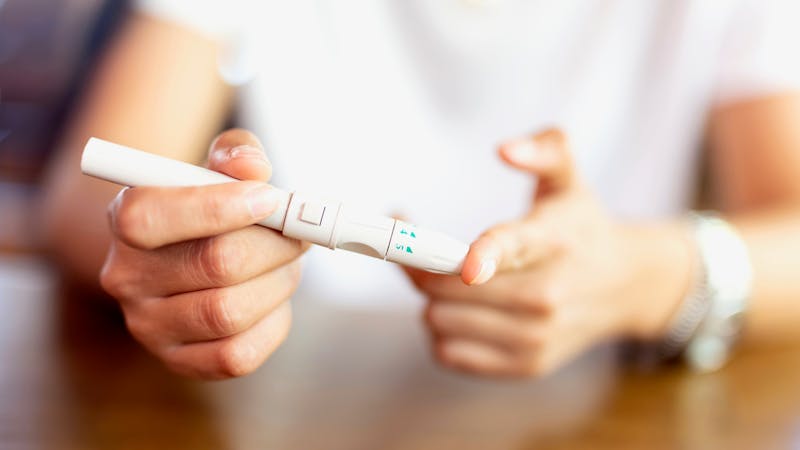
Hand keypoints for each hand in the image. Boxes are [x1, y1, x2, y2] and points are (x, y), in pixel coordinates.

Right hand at [100, 129, 306, 378]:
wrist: (190, 257)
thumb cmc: (211, 206)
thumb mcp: (218, 167)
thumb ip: (237, 154)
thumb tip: (253, 168)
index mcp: (126, 219)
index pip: (149, 217)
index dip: (218, 207)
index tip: (270, 199)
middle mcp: (127, 277)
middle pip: (215, 264)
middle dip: (275, 245)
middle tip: (299, 233)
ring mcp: (149, 326)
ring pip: (231, 312)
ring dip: (279, 283)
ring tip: (285, 265)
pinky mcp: (180, 362)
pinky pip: (238, 354)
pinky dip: (272, 323)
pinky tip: (271, 299)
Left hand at [406, 129, 691, 377]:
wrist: (627, 286)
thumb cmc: (582, 227)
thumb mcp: (568, 179)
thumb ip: (544, 150)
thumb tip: (506, 149)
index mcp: (552, 242)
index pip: (512, 248)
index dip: (485, 256)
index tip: (467, 265)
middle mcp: (546, 296)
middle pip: (447, 289)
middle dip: (422, 265)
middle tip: (417, 247)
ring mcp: (535, 338)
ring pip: (439, 322)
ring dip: (430, 299)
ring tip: (444, 278)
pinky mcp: (525, 366)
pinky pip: (449, 354)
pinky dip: (441, 331)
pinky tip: (459, 310)